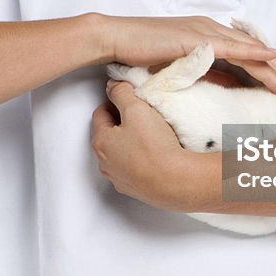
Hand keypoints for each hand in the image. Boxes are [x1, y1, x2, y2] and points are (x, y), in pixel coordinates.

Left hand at [91, 79, 214, 211]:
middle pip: (109, 134)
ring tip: (151, 135)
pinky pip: (133, 168)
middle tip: (141, 116)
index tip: (128, 99)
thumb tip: (113, 86)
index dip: (114, 102)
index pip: (100, 113)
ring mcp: (119, 178)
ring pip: (120, 152)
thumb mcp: (136, 109)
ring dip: (130, 142)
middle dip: (122, 122)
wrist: (175, 181)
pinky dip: (140, 159)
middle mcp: (105, 163)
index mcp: (100, 141)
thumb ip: (121, 93)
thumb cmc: (154, 147)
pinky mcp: (134, 189)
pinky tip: (155, 154)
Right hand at [97, 14, 275, 93]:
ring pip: (245, 50)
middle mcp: (209, 28)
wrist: (115, 38)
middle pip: (250, 50)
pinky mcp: (194, 37)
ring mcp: (202, 30)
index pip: (242, 52)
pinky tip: (268, 57)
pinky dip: (251, 52)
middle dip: (273, 71)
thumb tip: (230, 86)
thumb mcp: (180, 68)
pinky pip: (229, 46)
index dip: (263, 69)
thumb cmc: (140, 54)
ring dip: (268, 68)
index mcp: (205, 34)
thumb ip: (205, 73)